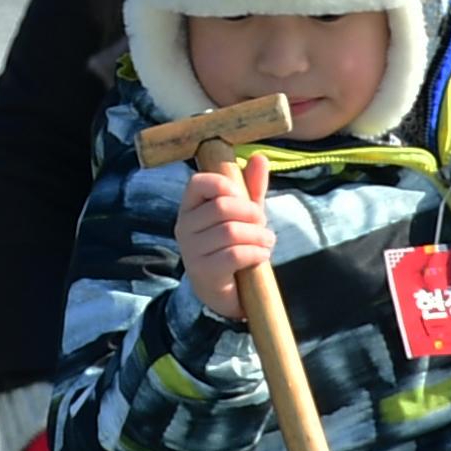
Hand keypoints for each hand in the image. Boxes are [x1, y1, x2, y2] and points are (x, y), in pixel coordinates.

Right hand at [175, 154, 273, 321]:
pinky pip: (234, 254)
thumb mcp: (244, 215)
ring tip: (267, 241)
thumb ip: (251, 188)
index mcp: (190, 208)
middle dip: (251, 213)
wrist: (228, 293)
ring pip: (230, 232)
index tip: (243, 198)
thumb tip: (260, 157)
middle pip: (221, 207)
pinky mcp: (203, 272)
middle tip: (263, 223)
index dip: (225, 185)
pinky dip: (256, 253)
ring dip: (258, 236)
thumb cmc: (234, 246)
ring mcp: (191, 251)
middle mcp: (184, 227)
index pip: (198, 182)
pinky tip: (262, 255)